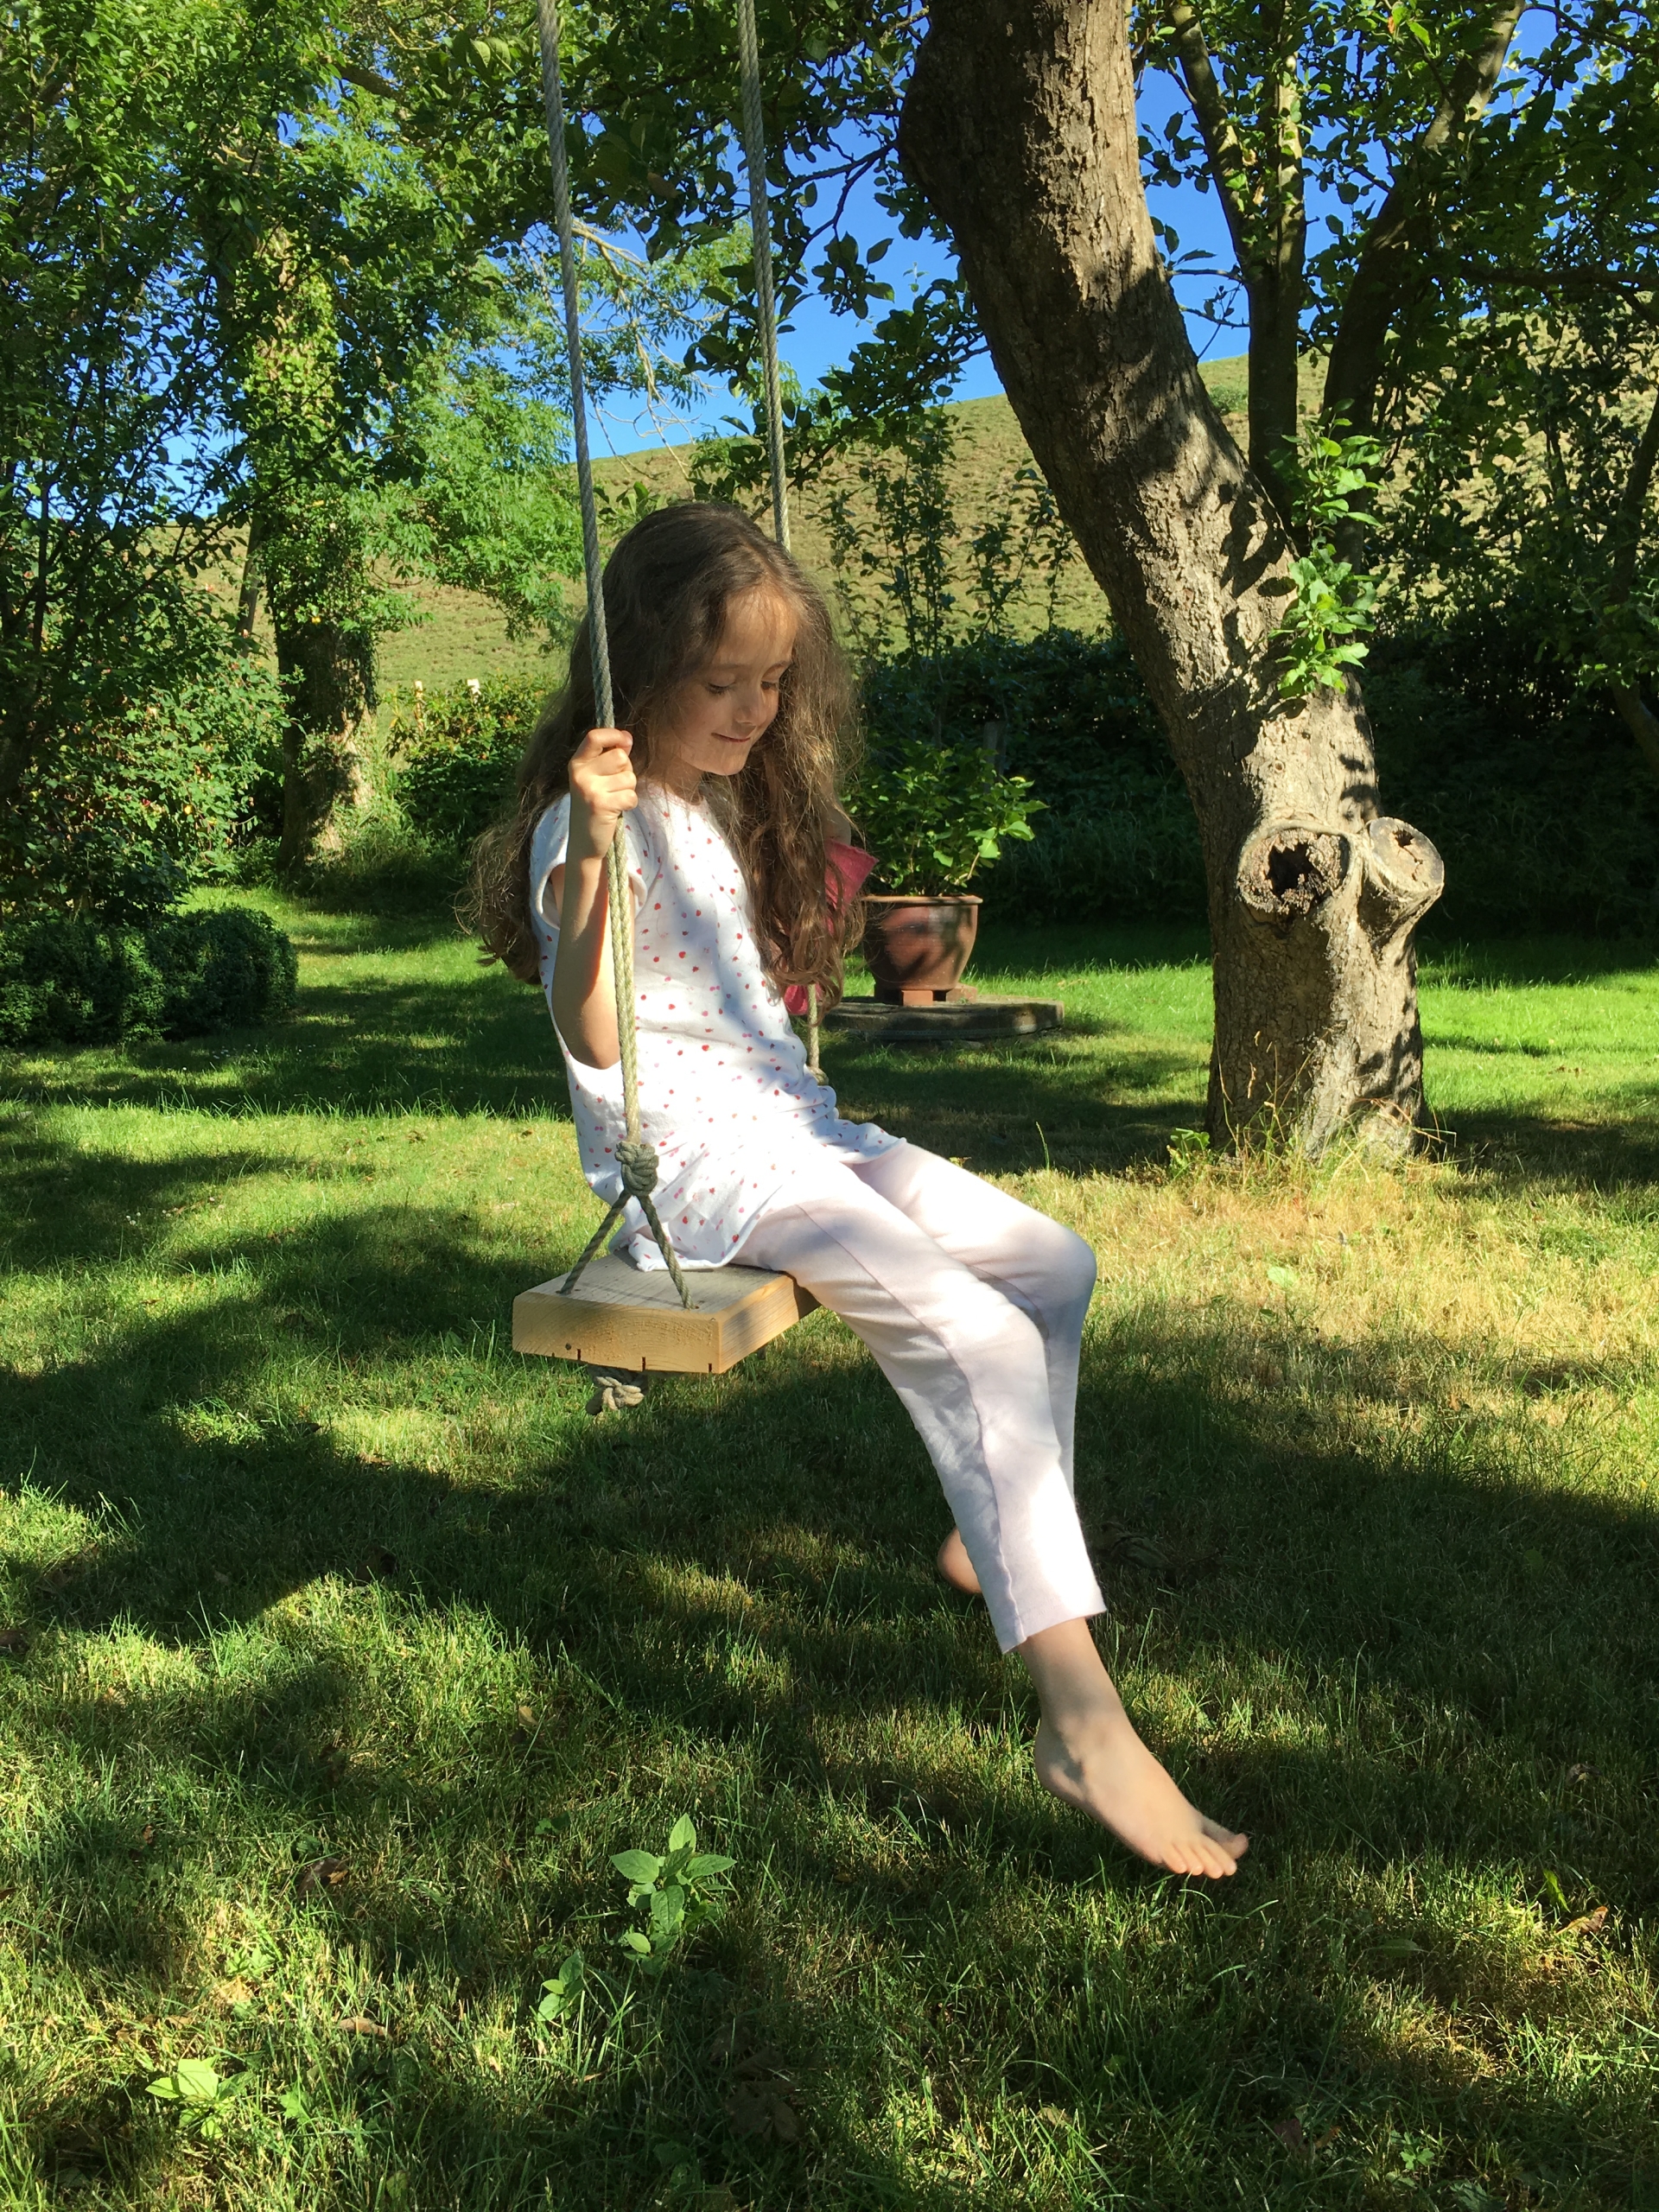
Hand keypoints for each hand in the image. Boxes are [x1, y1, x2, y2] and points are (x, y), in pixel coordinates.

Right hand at [567, 726, 635, 855]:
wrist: (584, 841)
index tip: (625, 741)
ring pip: (629, 777)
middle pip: (620, 757)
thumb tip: (627, 738)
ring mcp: (589, 789)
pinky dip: (629, 804)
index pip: (594, 737)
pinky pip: (631, 795)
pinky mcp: (601, 805)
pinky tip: (617, 810)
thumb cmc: (595, 805)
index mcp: (577, 763)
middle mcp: (579, 774)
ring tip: (614, 799)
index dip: (614, 735)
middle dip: (626, 771)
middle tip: (615, 787)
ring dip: (628, 789)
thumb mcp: (596, 777)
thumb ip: (610, 757)